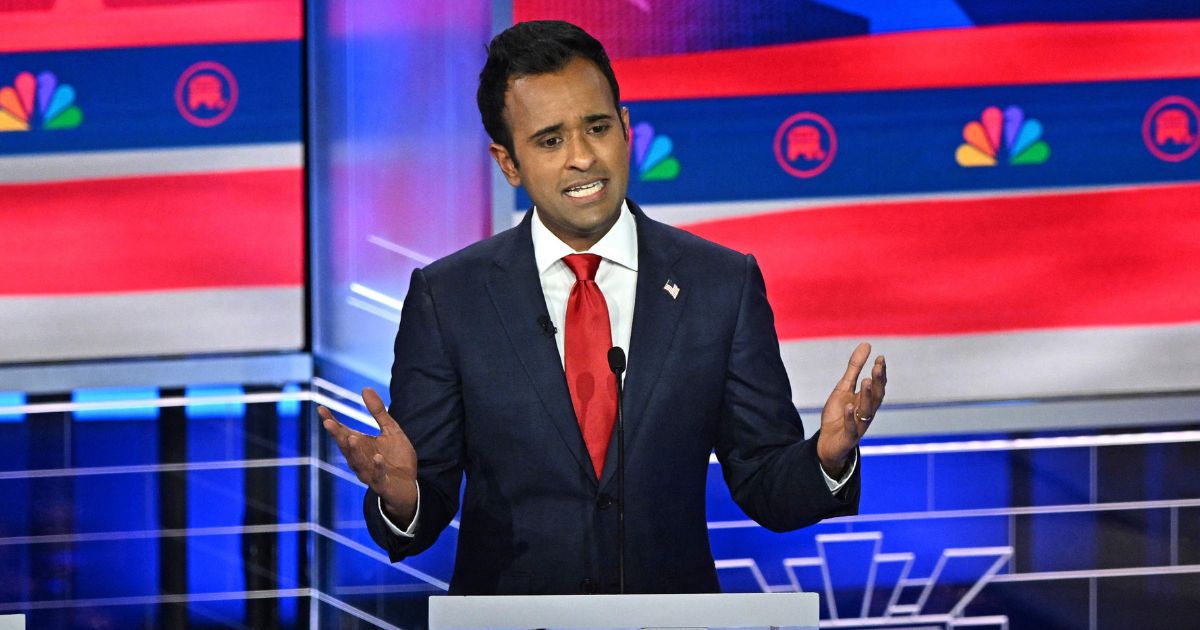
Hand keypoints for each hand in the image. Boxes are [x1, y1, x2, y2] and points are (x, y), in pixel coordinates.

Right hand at [319, 387, 418, 527]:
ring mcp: (369, 472)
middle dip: (337, 435)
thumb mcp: (390, 430)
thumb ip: (378, 411)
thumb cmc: (396, 458)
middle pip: (346, 447)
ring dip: (354, 451)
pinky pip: (377, 475)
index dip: (332, 422)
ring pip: (358, 462)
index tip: (321, 409)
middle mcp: (360, 459)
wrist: (408, 485)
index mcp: (360, 445)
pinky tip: (377, 457)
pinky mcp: (382, 483)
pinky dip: (377, 466)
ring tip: (351, 437)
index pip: (342, 432)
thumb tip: (365, 388)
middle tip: (328, 422)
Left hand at [816, 342, 885, 476]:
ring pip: (866, 411)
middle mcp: (866, 413)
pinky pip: (851, 427)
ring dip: (867, 396)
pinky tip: (849, 406)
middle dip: (878, 382)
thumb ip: (854, 368)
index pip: (877, 385)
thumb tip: (867, 345)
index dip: (880, 373)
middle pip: (876, 397)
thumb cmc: (838, 414)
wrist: (827, 442)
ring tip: (866, 381)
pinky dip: (850, 417)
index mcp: (866, 400)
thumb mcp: (843, 388)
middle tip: (878, 367)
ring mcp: (858, 426)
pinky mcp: (848, 437)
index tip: (880, 358)